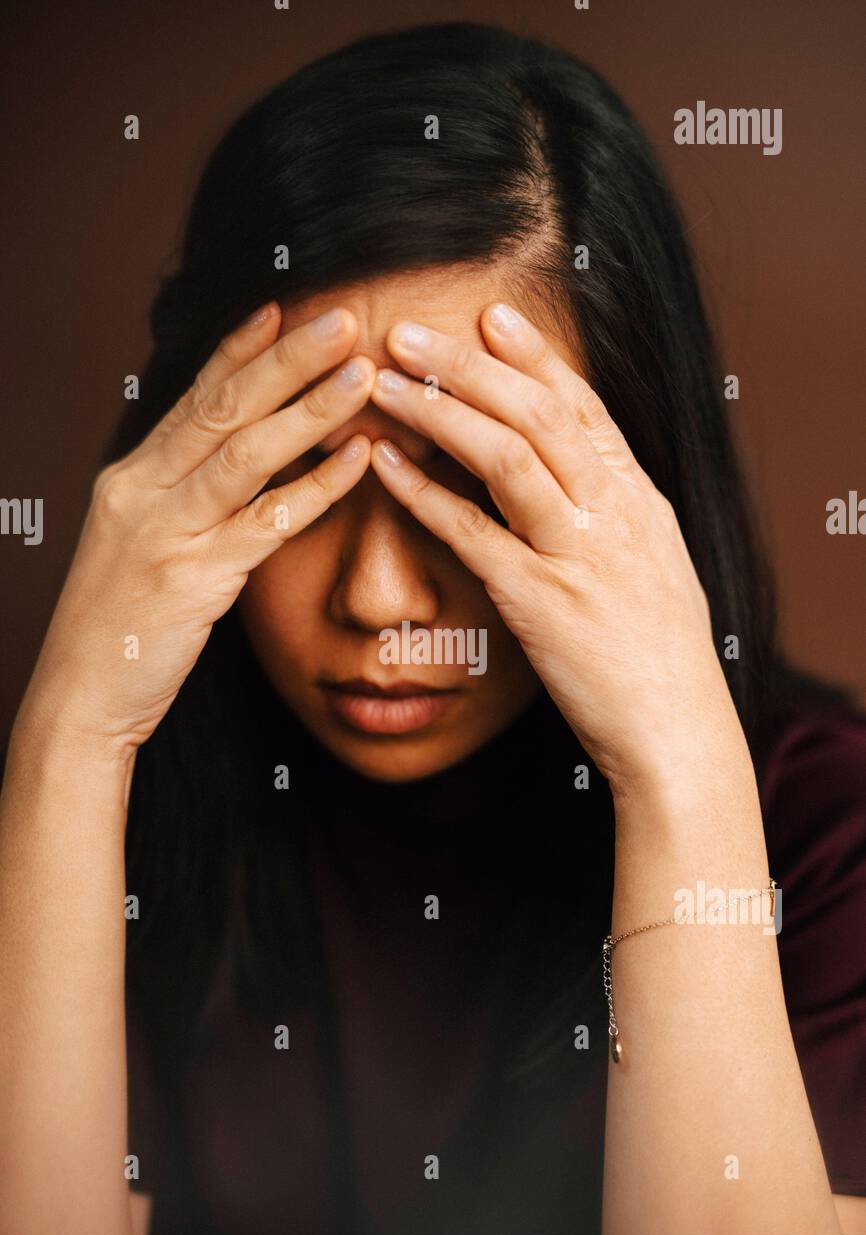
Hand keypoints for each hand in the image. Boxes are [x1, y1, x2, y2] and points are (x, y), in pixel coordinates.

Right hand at [14, 304, 375, 761]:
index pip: (192, 398)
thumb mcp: (135, 545)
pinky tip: (357, 460)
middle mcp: (143, 491)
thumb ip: (177, 499)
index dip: (239, 351)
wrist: (79, 696)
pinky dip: (315, 487)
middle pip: (222, 408)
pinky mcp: (193, 580)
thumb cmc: (116, 627)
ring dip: (308, 409)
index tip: (282, 309)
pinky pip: (266, 523)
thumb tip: (227, 465)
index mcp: (131, 477)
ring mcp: (166, 532)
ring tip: (361, 375)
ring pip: (245, 453)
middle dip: (286, 359)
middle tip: (342, 320)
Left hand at [367, 303, 745, 797]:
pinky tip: (383, 467)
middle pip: (537, 414)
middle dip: (469, 365)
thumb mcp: (654, 567)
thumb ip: (618, 516)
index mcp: (638, 500)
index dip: (534, 357)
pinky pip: (474, 534)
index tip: (491, 315)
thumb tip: (586, 482)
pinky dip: (424, 494)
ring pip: (507, 457)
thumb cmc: (661, 656)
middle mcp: (612, 514)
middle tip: (409, 332)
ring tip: (385, 381)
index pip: (582, 407)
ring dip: (439, 411)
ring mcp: (577, 554)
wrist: (676, 729)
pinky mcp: (540, 602)